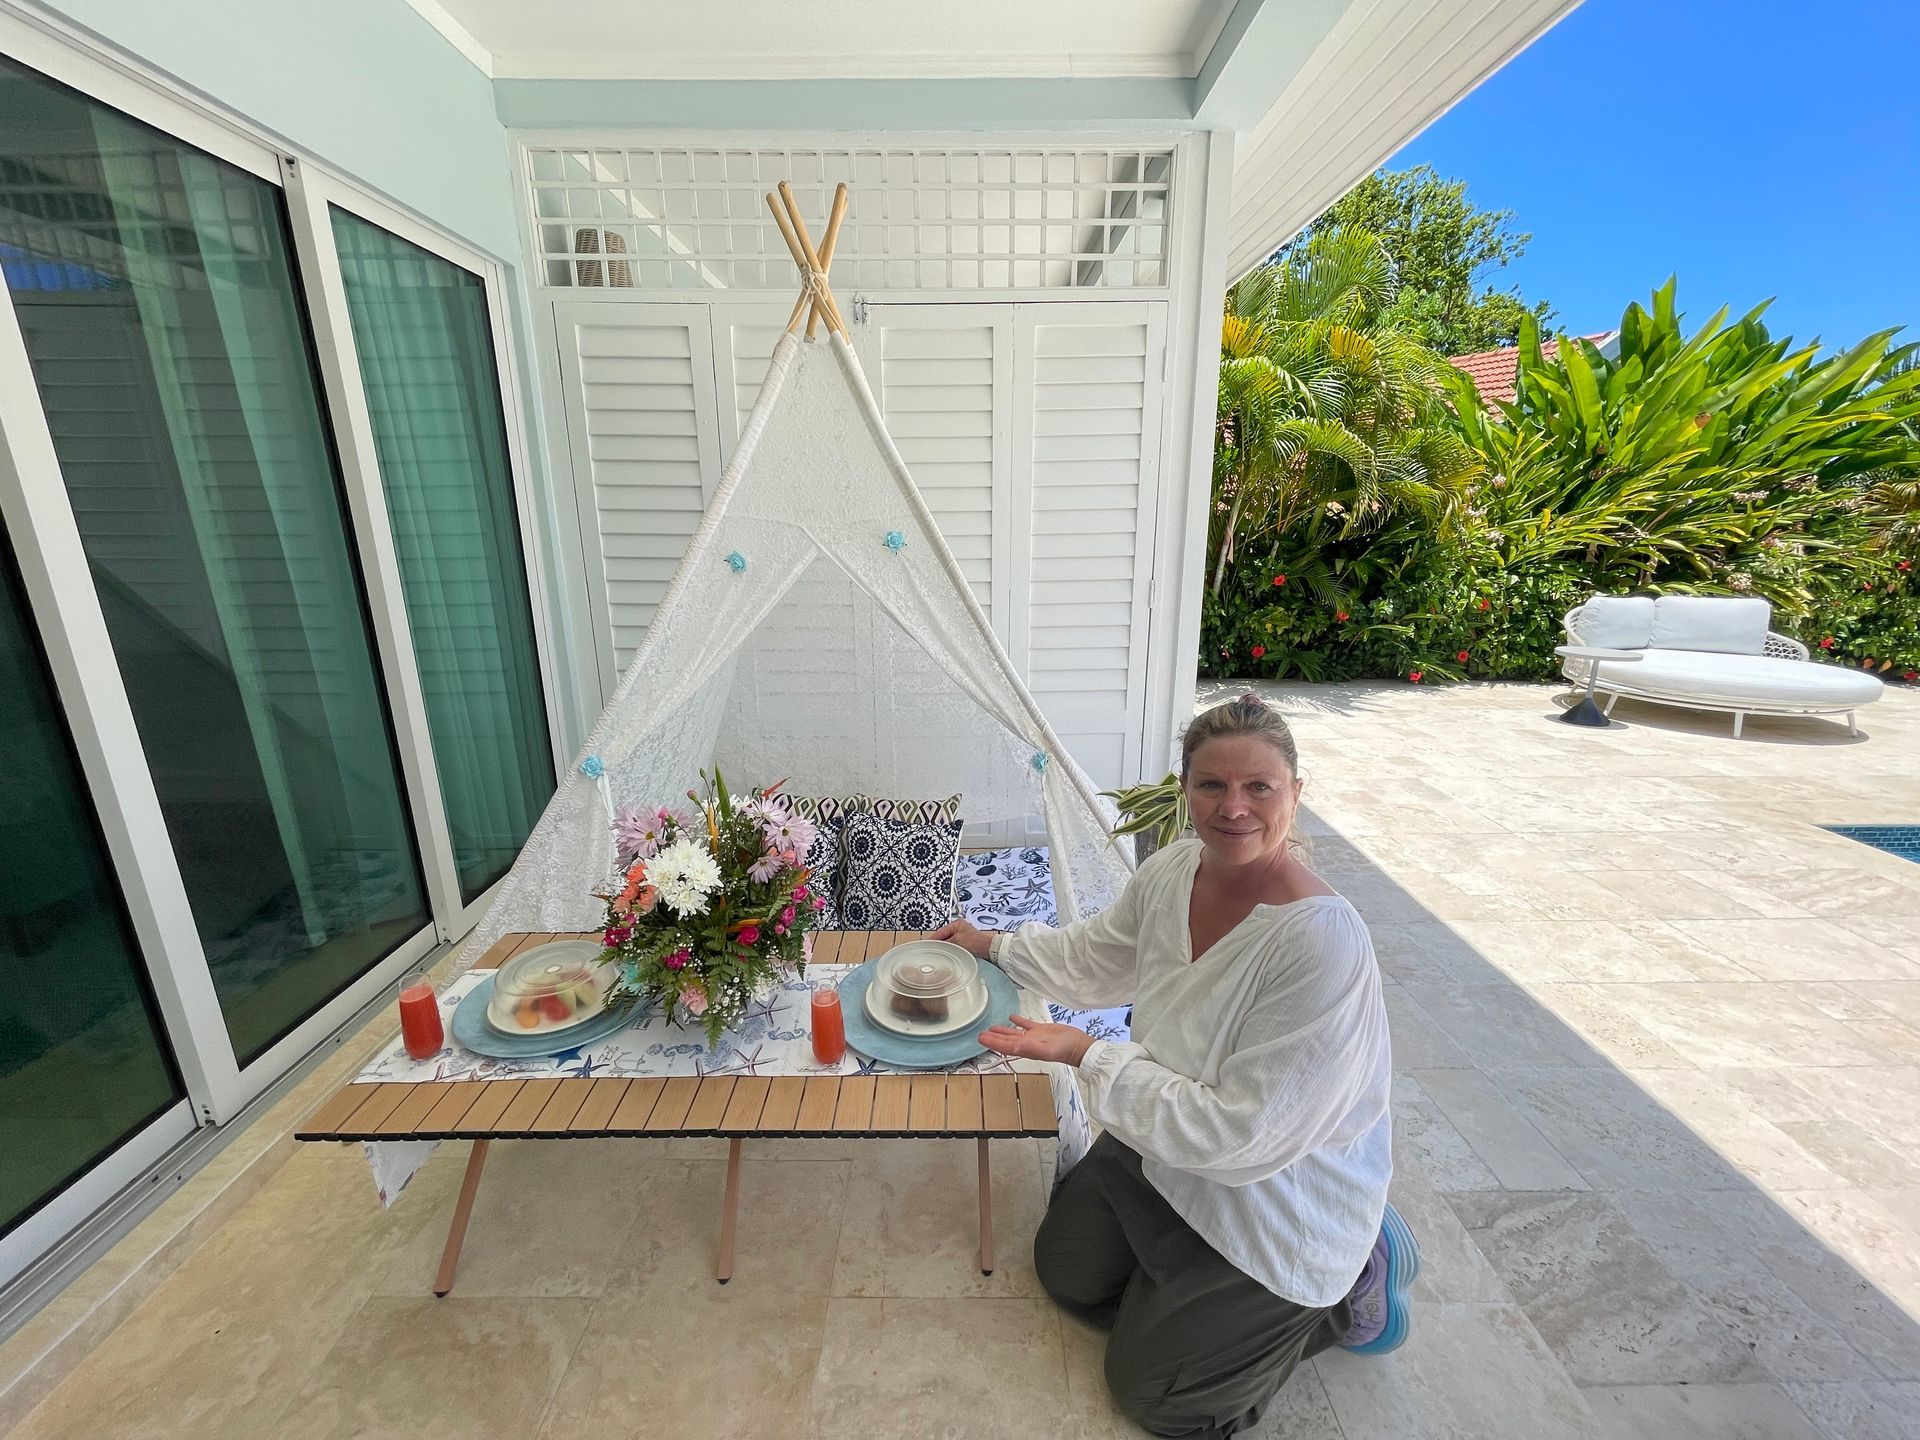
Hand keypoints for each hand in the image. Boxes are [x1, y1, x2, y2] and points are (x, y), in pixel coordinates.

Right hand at [933, 918, 993, 958]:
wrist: (989, 949)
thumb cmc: (977, 942)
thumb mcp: (957, 941)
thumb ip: (945, 943)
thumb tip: (935, 946)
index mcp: (956, 924)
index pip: (940, 932)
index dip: (932, 939)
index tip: (926, 945)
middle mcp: (959, 928)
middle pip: (943, 936)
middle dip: (937, 943)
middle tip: (930, 950)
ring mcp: (961, 935)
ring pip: (947, 942)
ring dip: (943, 947)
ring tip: (937, 952)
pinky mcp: (964, 943)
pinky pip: (953, 946)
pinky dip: (949, 949)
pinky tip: (946, 954)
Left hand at [978, 1013, 1094, 1065]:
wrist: (1078, 1045)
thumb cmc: (1065, 1050)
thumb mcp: (1047, 1049)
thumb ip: (1031, 1047)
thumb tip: (1016, 1045)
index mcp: (1026, 1049)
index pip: (1005, 1046)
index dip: (992, 1043)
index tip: (981, 1039)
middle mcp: (1027, 1044)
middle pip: (1006, 1041)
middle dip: (993, 1038)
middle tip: (981, 1034)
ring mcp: (1034, 1036)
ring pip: (1014, 1033)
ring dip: (1002, 1031)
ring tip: (991, 1027)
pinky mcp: (1041, 1029)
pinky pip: (1026, 1024)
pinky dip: (1018, 1021)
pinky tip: (1012, 1017)